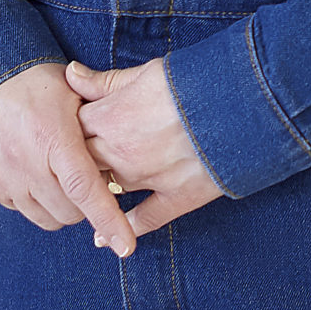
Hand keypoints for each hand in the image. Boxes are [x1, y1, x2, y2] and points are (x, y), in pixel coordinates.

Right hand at [0, 62, 134, 249]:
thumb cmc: (35, 83)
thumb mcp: (73, 93)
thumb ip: (101, 124)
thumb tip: (129, 145)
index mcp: (54, 139)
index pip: (86, 190)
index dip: (108, 220)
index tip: (126, 247)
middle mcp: (26, 164)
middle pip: (69, 212)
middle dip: (86, 204)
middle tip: (88, 178)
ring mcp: (3, 177)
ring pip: (46, 218)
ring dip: (61, 206)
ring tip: (61, 176)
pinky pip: (20, 209)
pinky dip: (33, 199)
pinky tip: (35, 172)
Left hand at [65, 59, 222, 251]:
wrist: (242, 101)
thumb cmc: (194, 80)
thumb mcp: (145, 72)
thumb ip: (104, 81)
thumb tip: (70, 74)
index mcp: (110, 117)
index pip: (70, 129)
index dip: (69, 128)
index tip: (70, 128)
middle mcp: (120, 152)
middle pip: (82, 163)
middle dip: (77, 161)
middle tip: (75, 160)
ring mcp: (147, 178)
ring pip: (107, 192)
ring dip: (97, 191)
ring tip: (88, 191)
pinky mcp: (177, 196)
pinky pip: (144, 219)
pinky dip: (124, 227)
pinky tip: (106, 236)